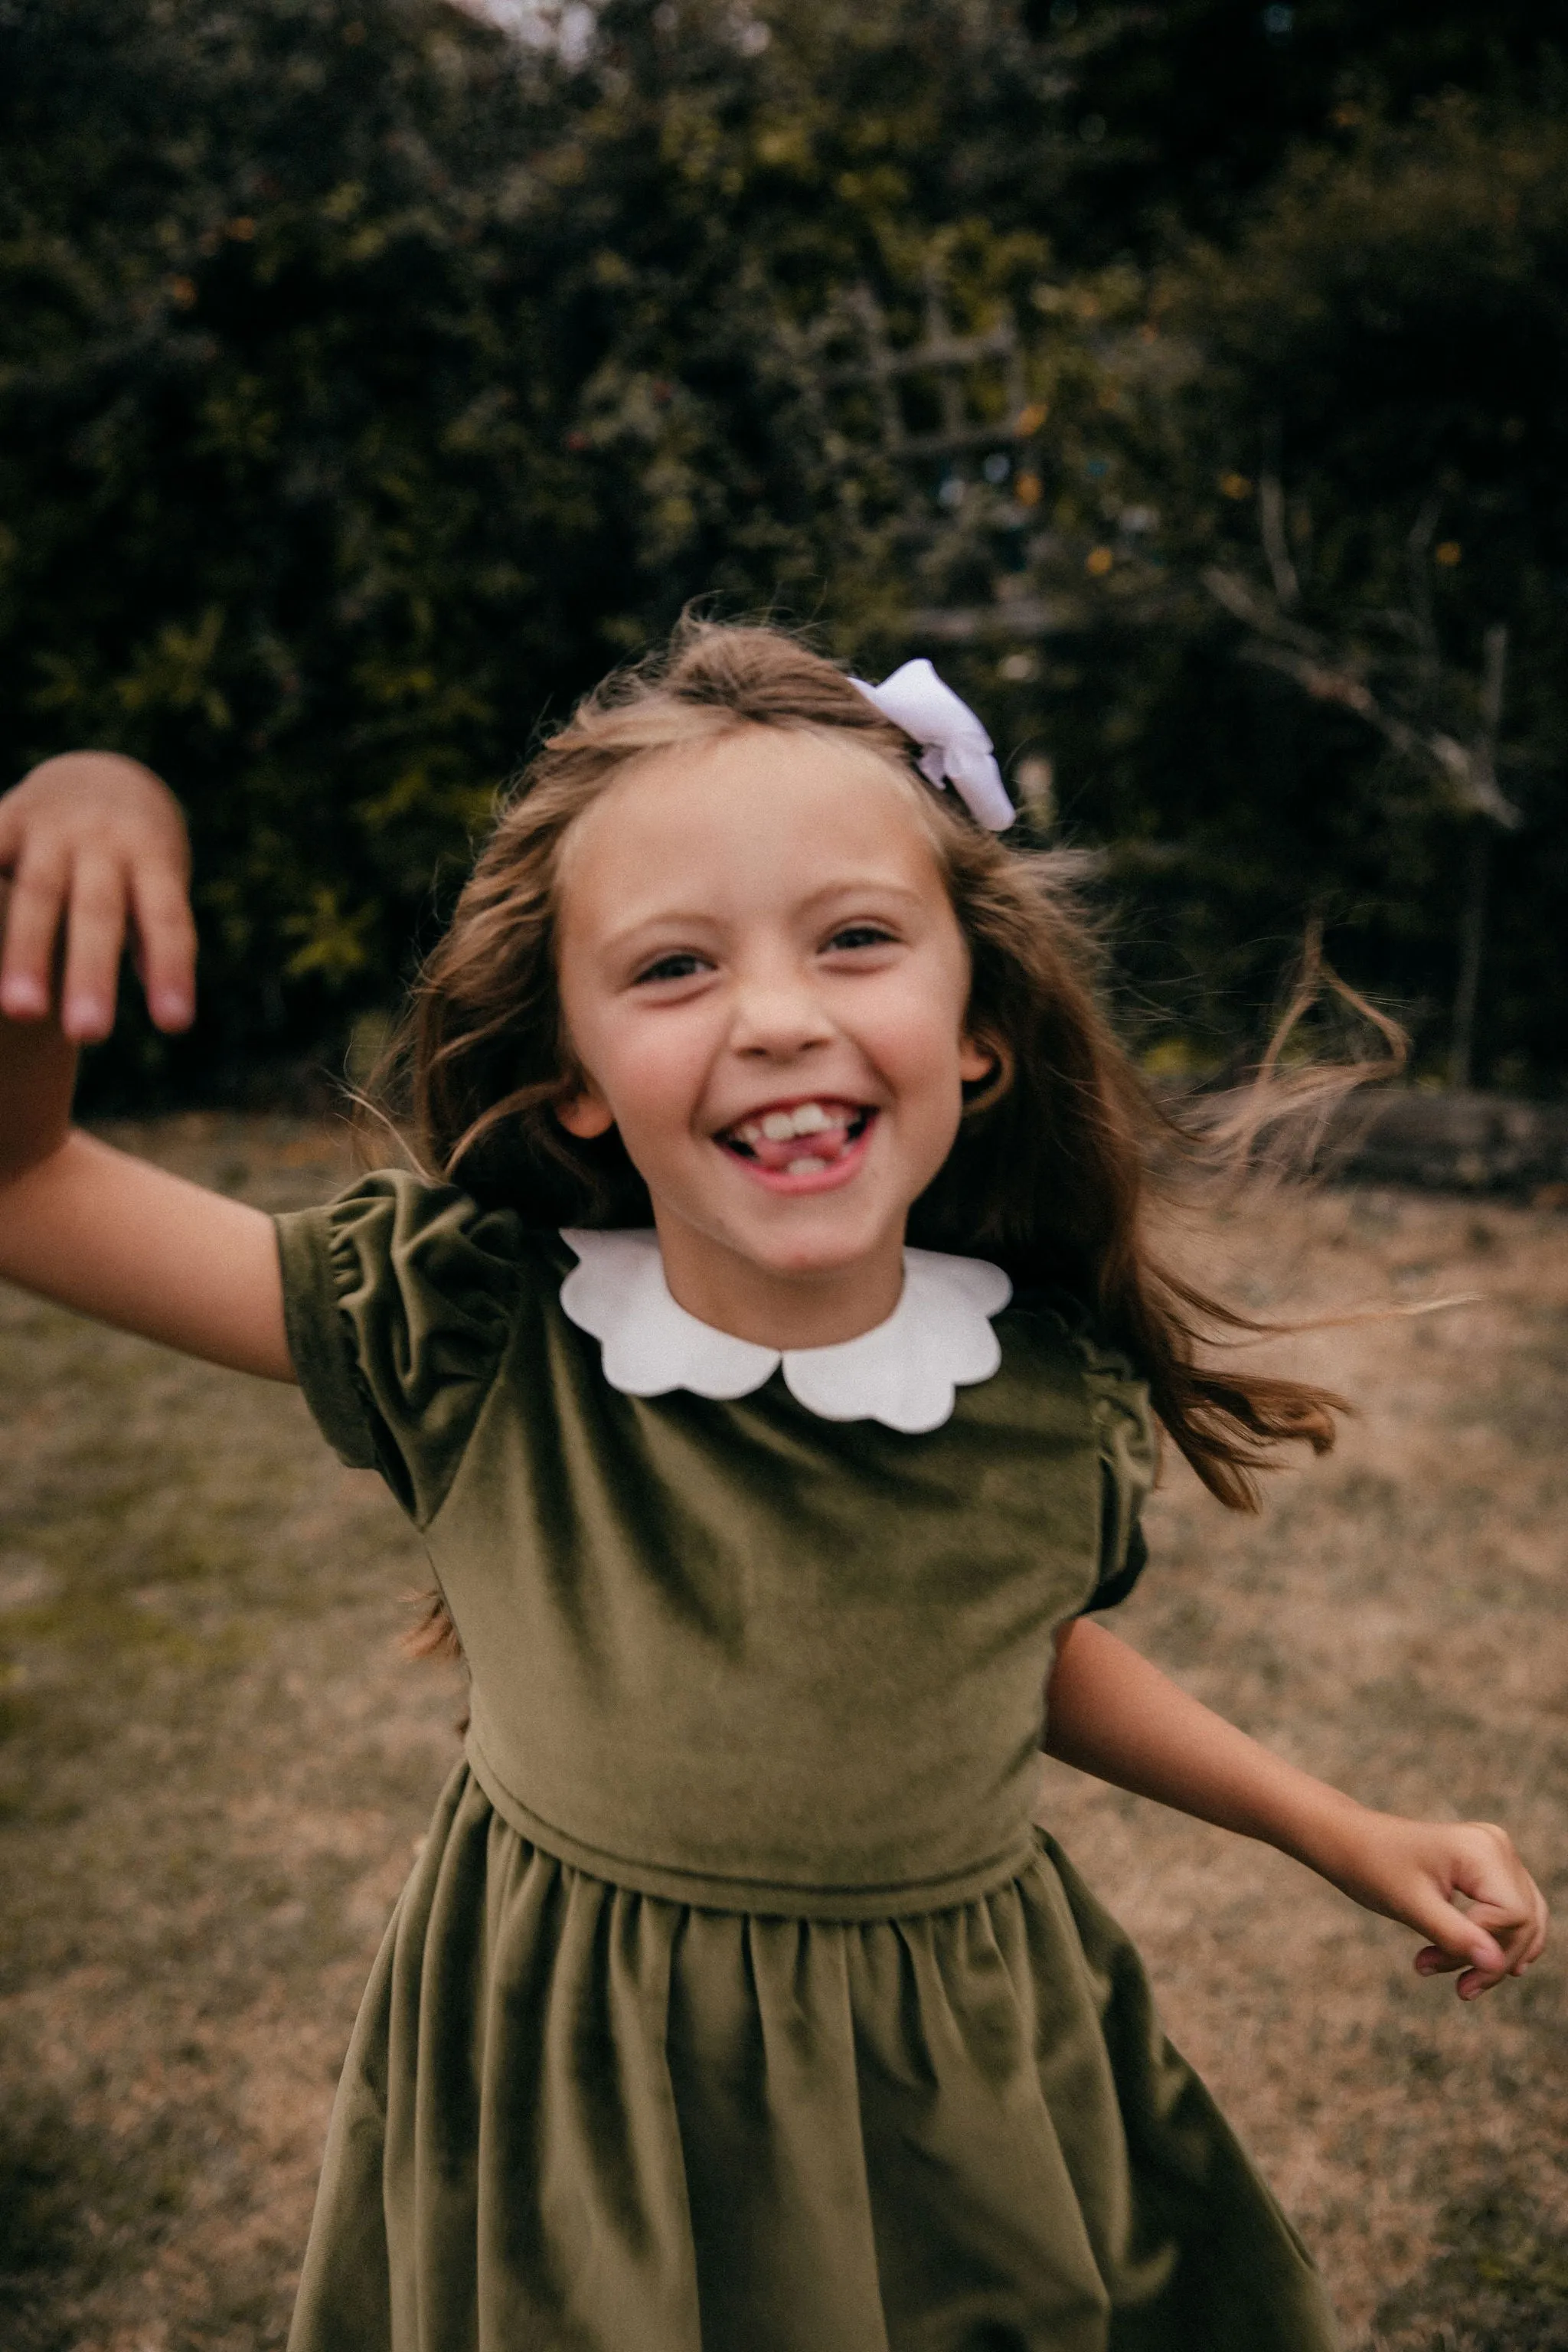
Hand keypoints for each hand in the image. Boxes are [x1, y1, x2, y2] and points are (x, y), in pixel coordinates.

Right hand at [0, 752, 195, 1039]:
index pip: (167, 920)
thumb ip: (154, 938)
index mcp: (153, 861)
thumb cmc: (137, 861)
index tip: (175, 1024)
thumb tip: (172, 1012)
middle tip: (89, 1035)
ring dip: (26, 953)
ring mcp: (52, 829)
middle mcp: (104, 842)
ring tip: (19, 1013)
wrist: (104, 778)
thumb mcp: (158, 886)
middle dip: (91, 974)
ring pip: (38, 892)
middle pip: (98, 912)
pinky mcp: (8, 818)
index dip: (170, 970)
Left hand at [1317, 1808, 1547, 2000]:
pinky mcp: (1489, 1869)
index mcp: (1481, 1850)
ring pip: (1523, 1923)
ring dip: (1495, 1958)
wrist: (1350, 1841)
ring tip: (1461, 1985)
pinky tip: (1478, 1966)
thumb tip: (1498, 1966)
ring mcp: (1496, 1856)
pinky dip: (1495, 1943)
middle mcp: (1497, 1847)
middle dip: (1491, 1962)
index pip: (1513, 1917)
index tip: (1434, 1964)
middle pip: (1523, 1923)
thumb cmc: (1373, 1868)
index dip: (1484, 1950)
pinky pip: (1512, 1914)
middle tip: (1457, 1989)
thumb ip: (1454, 1935)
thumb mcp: (1409, 1905)